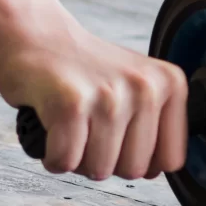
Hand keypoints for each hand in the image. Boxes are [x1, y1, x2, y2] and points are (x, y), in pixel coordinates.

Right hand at [0, 22, 189, 181]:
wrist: (35, 34)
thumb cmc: (82, 68)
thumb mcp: (137, 86)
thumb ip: (156, 126)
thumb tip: (156, 171)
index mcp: (168, 83)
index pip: (170, 160)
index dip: (137, 159)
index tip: (118, 134)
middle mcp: (144, 87)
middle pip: (133, 171)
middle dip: (104, 159)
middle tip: (88, 125)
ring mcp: (108, 95)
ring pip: (99, 170)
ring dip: (77, 157)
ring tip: (70, 123)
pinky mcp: (71, 104)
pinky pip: (65, 162)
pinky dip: (52, 156)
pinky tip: (51, 127)